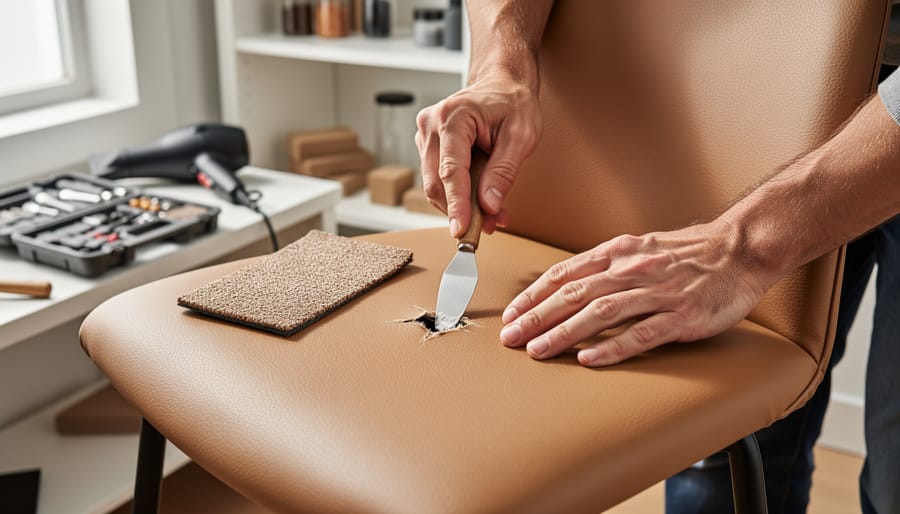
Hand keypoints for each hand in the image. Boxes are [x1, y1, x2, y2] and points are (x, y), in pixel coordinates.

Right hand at [415, 68, 540, 236]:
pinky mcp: (427, 145)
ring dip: (459, 205)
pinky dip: (457, 194)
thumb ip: (503, 171)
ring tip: (491, 214)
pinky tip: (479, 199)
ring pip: (434, 185)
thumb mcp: (521, 136)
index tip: (461, 229)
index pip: (450, 171)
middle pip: (436, 183)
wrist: (501, 85)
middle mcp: (431, 125)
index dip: (456, 204)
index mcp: (453, 117)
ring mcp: (425, 135)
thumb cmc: (512, 103)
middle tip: (487, 227)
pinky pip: (437, 178)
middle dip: (460, 210)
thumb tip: (489, 204)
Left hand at [499, 221, 776, 366]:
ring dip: (564, 333)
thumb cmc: (689, 252)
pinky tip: (589, 359)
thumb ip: (606, 265)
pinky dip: (613, 347)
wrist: (740, 249)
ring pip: (600, 313)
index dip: (534, 295)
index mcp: (618, 253)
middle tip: (511, 337)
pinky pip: (642, 334)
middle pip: (573, 294)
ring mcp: (657, 293)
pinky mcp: (681, 316)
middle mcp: (632, 270)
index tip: (512, 314)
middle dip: (537, 317)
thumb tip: (569, 283)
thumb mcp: (640, 247)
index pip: (565, 274)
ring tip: (538, 350)